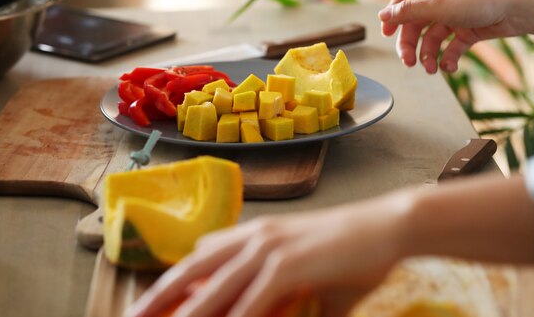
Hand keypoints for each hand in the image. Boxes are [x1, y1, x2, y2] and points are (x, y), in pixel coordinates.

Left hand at [124, 193, 408, 316]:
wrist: (385, 226)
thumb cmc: (347, 251)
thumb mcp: (303, 267)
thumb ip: (277, 289)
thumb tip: (263, 310)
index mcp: (253, 234)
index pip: (199, 258)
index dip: (171, 282)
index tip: (148, 305)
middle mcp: (253, 236)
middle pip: (193, 270)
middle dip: (159, 296)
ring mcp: (270, 248)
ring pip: (214, 286)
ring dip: (186, 313)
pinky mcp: (289, 264)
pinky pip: (252, 300)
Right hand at [378, 0, 533, 73]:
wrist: (518, 9)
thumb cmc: (480, 0)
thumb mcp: (438, 6)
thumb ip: (409, 12)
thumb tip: (382, 15)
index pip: (402, 0)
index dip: (392, 16)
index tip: (386, 34)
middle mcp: (440, 2)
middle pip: (414, 25)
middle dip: (409, 45)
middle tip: (408, 62)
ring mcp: (454, 18)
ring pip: (431, 40)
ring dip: (428, 56)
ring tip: (432, 70)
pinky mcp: (467, 31)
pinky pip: (450, 48)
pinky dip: (447, 59)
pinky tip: (449, 67)